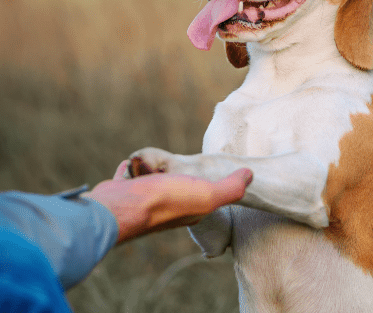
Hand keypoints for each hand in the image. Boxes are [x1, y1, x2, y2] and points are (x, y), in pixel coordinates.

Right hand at [83, 161, 251, 243]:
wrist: (121, 207)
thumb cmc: (165, 200)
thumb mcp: (207, 194)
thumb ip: (231, 188)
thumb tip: (250, 175)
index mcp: (190, 209)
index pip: (203, 193)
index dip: (207, 181)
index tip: (208, 169)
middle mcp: (166, 207)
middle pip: (174, 184)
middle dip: (174, 172)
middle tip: (175, 163)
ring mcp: (143, 200)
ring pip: (151, 179)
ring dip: (151, 168)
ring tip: (152, 161)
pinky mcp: (122, 192)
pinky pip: (128, 177)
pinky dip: (130, 169)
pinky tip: (131, 164)